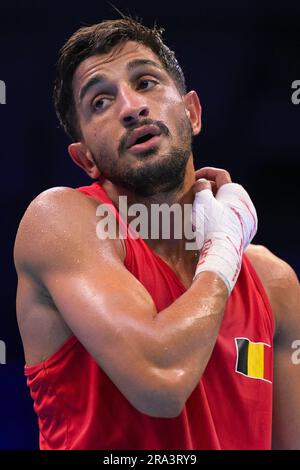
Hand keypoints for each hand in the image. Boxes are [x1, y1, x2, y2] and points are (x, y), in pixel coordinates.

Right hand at [192, 167, 257, 292]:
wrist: (221, 254)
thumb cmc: (210, 226)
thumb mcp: (202, 201)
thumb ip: (201, 187)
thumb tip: (202, 183)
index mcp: (235, 192)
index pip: (220, 175)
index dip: (205, 172)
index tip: (193, 179)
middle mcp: (245, 204)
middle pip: (224, 191)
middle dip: (209, 191)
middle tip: (195, 196)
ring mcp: (248, 220)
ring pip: (228, 206)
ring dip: (215, 206)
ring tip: (200, 213)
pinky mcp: (246, 233)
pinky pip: (232, 220)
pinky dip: (221, 219)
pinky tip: (210, 227)